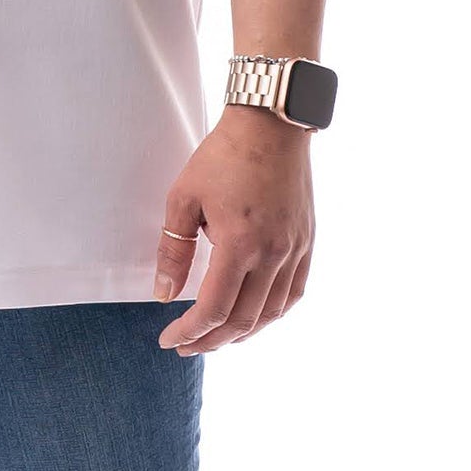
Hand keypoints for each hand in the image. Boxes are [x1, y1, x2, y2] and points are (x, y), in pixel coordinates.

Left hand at [154, 104, 314, 353]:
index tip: (168, 339)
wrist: (270, 125)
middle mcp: (273, 253)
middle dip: (211, 340)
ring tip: (216, 338)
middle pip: (243, 319)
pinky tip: (254, 317)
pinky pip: (293, 293)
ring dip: (242, 333)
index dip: (190, 331)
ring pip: (271, 313)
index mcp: (239, 243)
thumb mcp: (184, 197)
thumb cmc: (222, 156)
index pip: (214, 308)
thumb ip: (173, 250)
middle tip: (186, 345)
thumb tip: (164, 295)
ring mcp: (295, 249)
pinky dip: (272, 314)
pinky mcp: (306, 242)